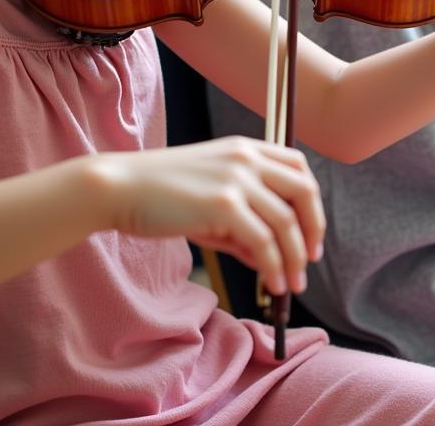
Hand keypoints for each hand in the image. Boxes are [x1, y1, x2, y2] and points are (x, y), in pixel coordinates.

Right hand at [96, 137, 324, 295]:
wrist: (121, 187)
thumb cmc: (162, 194)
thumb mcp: (211, 197)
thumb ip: (244, 221)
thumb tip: (272, 258)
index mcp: (246, 148)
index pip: (298, 167)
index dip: (311, 202)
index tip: (310, 232)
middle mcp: (247, 158)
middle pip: (303, 191)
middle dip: (313, 229)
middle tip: (309, 260)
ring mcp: (237, 179)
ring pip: (286, 221)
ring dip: (295, 258)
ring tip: (292, 284)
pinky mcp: (223, 204)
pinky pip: (263, 240)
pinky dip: (274, 266)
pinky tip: (273, 283)